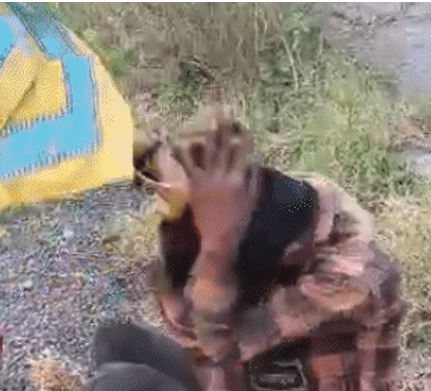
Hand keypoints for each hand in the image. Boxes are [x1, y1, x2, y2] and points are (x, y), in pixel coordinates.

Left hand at [172, 114, 259, 252]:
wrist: (218, 239)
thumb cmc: (239, 222)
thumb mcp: (252, 200)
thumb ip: (254, 179)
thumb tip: (254, 159)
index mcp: (238, 179)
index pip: (243, 153)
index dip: (245, 138)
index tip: (246, 126)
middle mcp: (222, 175)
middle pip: (224, 147)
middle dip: (225, 129)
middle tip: (224, 111)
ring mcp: (207, 180)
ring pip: (207, 153)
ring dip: (207, 135)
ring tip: (207, 120)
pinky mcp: (194, 186)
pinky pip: (187, 167)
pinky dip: (182, 154)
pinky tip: (176, 142)